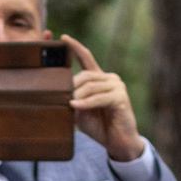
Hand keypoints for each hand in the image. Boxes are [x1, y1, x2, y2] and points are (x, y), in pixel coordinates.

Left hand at [63, 36, 145, 161]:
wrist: (118, 142)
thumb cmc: (99, 126)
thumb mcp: (80, 112)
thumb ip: (73, 100)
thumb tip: (61, 94)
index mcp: (99, 79)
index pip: (86, 58)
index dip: (75, 47)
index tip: (62, 37)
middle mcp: (109, 79)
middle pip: (85, 75)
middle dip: (71, 86)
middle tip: (60, 97)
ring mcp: (117, 86)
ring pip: (90, 86)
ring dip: (77, 96)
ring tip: (69, 105)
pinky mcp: (120, 97)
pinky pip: (98, 97)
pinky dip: (85, 103)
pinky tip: (75, 106)